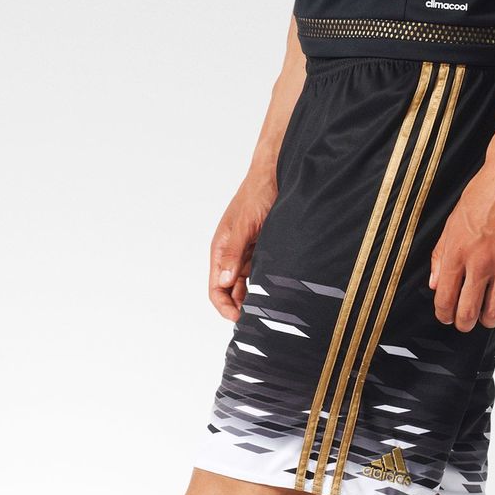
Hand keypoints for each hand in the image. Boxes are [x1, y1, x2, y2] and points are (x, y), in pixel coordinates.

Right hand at [209, 177, 277, 320]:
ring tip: (270, 311)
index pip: (216, 289)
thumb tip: (223, 281)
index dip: (225, 307)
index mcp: (221, 250)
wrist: (278, 174)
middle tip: (259, 321)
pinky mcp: (264, 251)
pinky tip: (278, 294)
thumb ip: (233, 253)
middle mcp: (232, 255)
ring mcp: (248, 254)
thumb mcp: (245, 225)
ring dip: (255, 299)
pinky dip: (266, 287)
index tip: (241, 319)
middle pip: (231, 292)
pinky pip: (262, 276)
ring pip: (247, 287)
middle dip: (241, 308)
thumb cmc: (257, 193)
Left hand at [430, 161, 494, 331]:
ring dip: (488, 319)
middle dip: (464, 323)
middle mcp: (481, 262)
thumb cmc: (485, 193)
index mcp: (457, 252)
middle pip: (468, 313)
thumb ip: (441, 255)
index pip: (445, 299)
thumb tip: (435, 283)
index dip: (444, 315)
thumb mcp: (453, 221)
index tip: (446, 316)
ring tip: (487, 314)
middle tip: (465, 321)